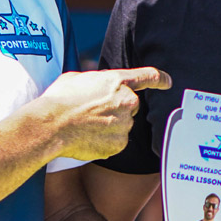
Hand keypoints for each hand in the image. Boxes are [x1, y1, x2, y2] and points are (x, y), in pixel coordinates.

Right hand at [39, 67, 170, 161]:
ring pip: (123, 126)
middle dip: (118, 109)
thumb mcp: (76, 78)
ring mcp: (124, 124)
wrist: (52, 125)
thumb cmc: (59, 99)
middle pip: (131, 106)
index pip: (147, 77)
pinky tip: (88, 137)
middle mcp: (126, 101)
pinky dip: (105, 142)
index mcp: (117, 81)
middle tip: (94, 113)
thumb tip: (95, 87)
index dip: (160, 79)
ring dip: (110, 126)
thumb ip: (95, 80)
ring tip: (86, 125)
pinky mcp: (119, 144)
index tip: (168, 82)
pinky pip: (116, 142)